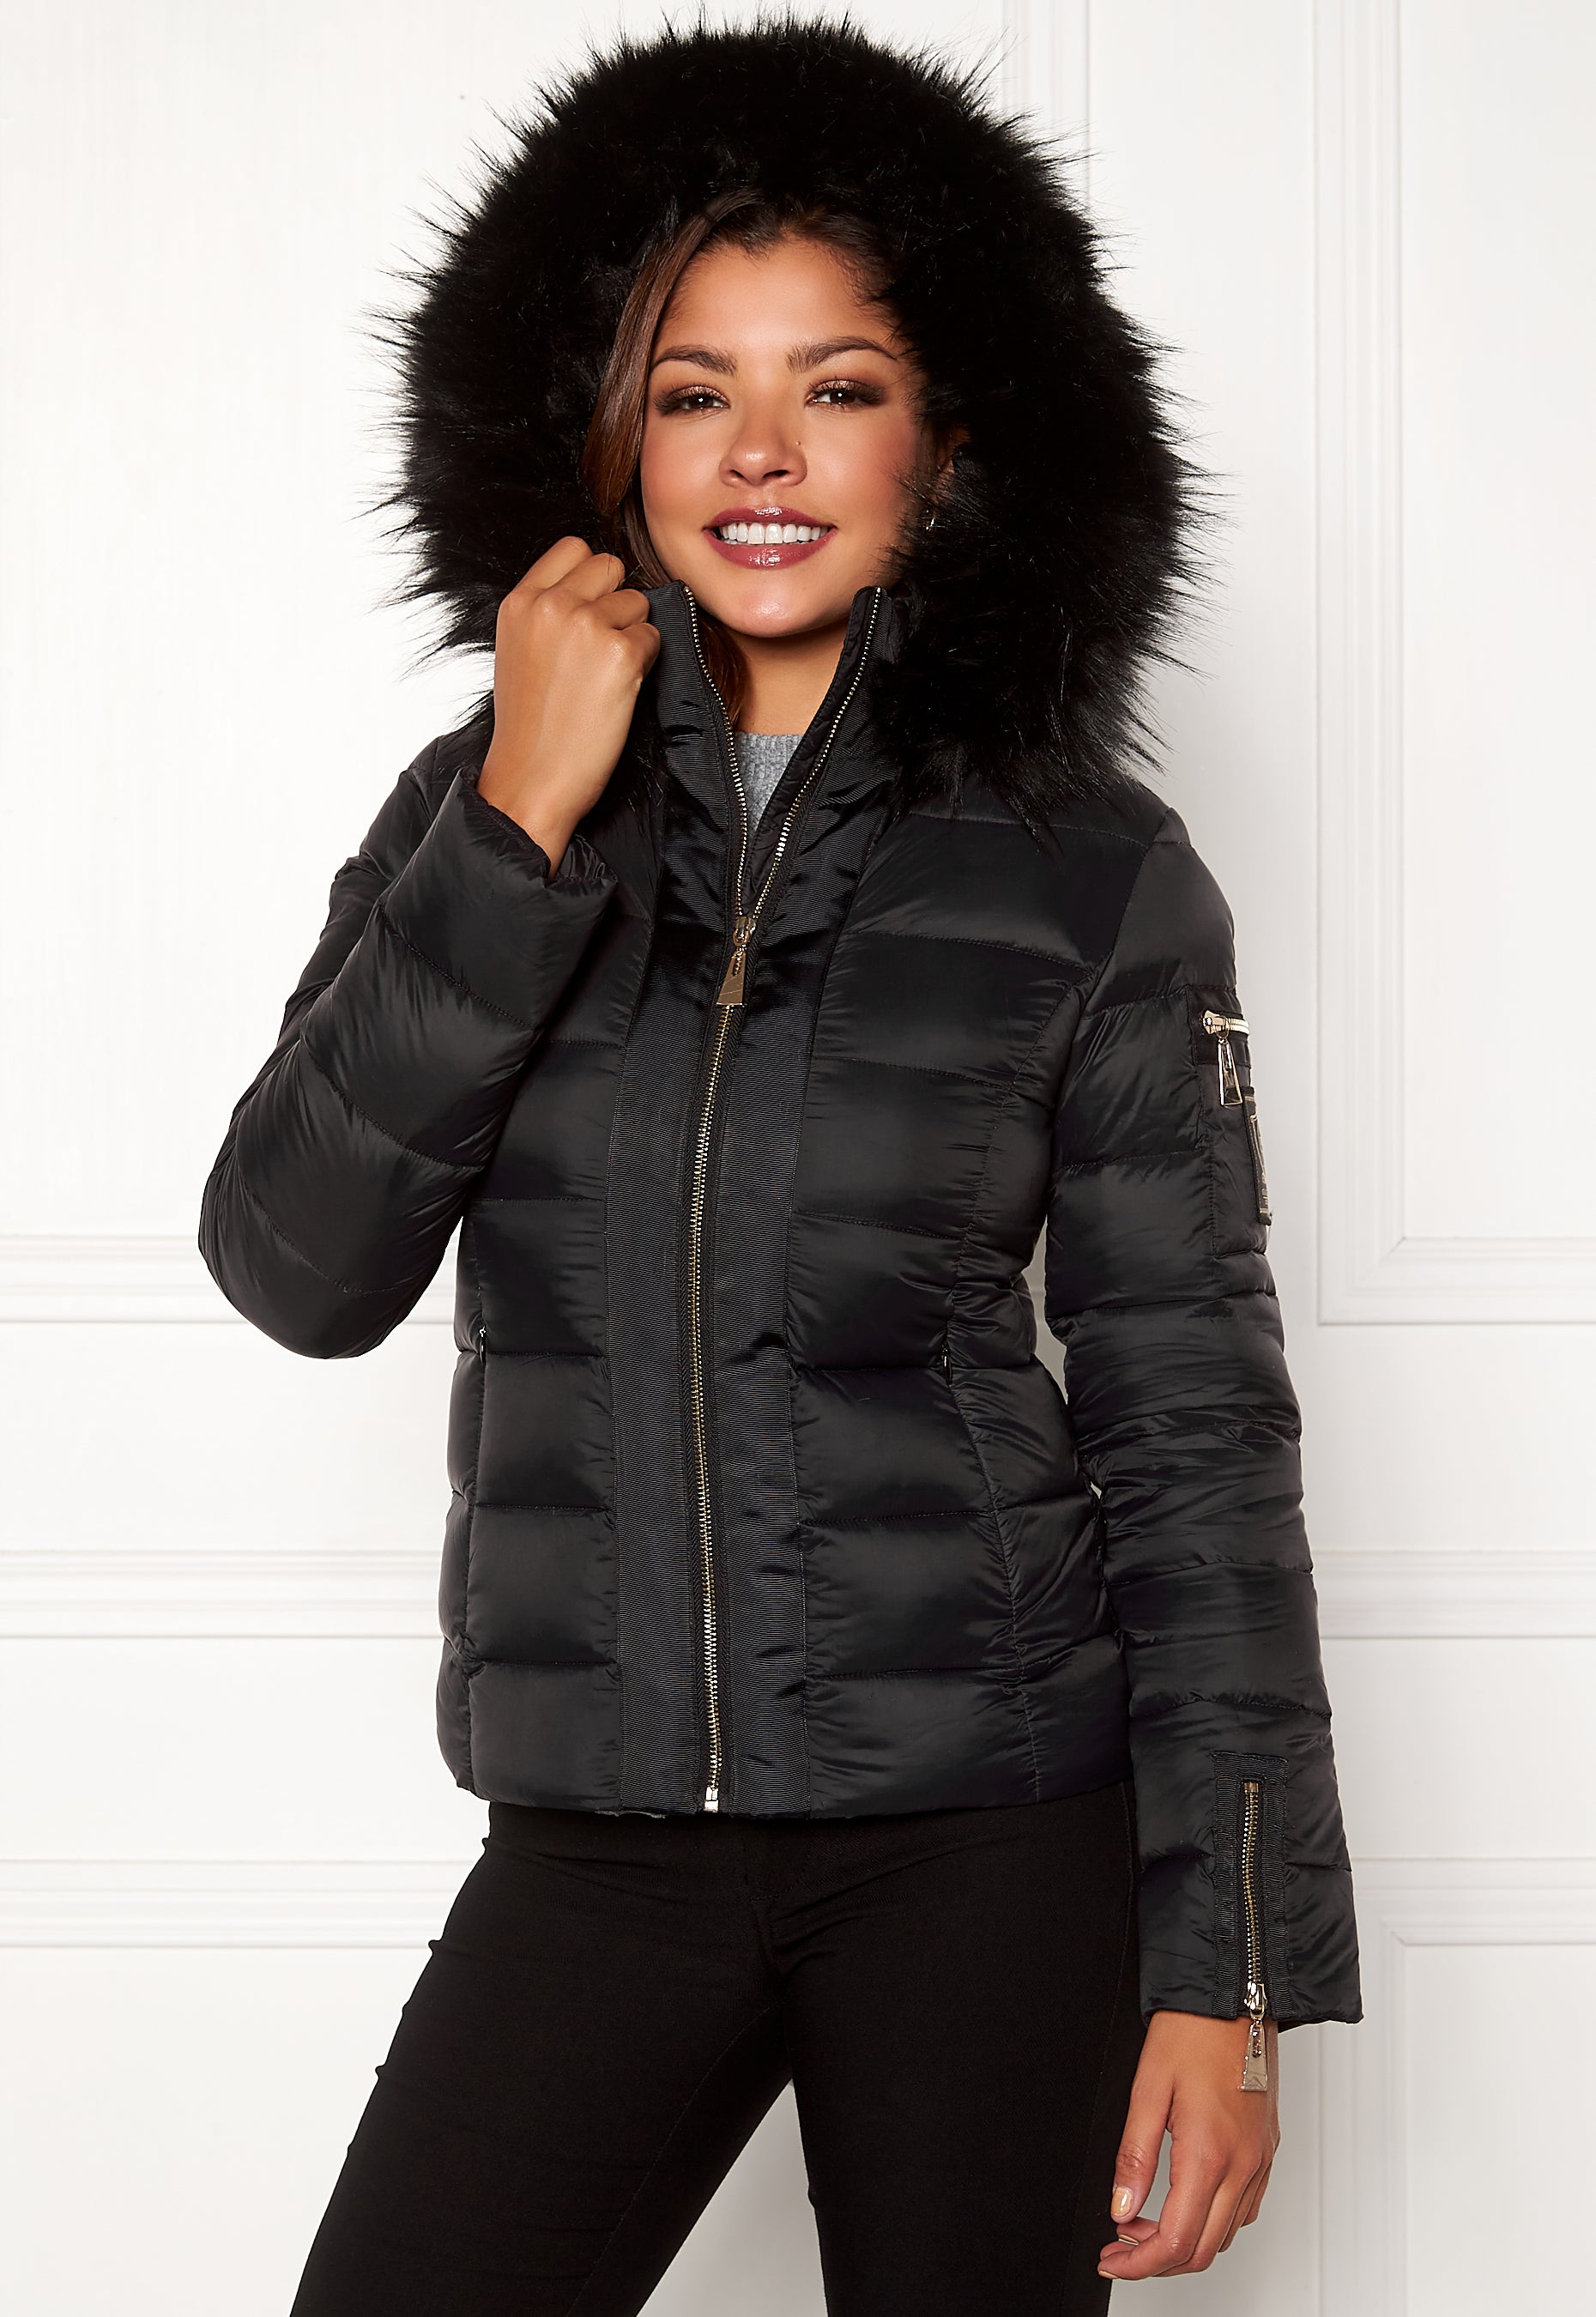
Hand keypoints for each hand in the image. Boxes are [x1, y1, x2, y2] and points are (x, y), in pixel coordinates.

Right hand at [476, 536, 659, 873]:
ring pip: (637, 603)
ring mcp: (587, 626)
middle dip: (615, 600)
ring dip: (632, 635)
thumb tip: (591, 590)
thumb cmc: (529, 726)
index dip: (591, 577)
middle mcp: (552, 605)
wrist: (532, 779)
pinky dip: (645, 664)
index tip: (590, 609)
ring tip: (605, 676)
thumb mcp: (519, 650)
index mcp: (521, 601)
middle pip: (610, 566)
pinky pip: (653, 639)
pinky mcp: (621, 655)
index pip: (573, 548)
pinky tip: (619, 692)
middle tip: (602, 646)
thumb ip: (546, 612)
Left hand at [1098, 2009, 1279, 2279]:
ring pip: (1226, 2235)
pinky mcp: (1267, 2150)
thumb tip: (1120, 2207)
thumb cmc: (1193, 2031)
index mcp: (1208, 2154)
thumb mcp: (1147, 2088)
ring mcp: (1260, 2160)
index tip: (1111, 2258)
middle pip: (1202, 2250)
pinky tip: (1185, 2202)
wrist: (1235, 1996)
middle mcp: (1243, 2165)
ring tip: (1145, 2222)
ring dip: (1184, 2242)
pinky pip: (1245, 2209)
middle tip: (1121, 2246)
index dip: (1137, 2263)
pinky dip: (1213, 2221)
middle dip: (1156, 2261)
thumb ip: (1134, 2156)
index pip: (1174, 2242)